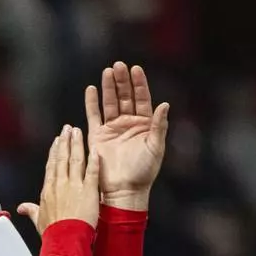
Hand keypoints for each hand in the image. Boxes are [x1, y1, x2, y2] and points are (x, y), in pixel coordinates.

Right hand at [16, 124, 99, 235]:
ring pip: (75, 159)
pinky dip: (94, 160)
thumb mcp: (37, 220)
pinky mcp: (89, 190)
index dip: (54, 152)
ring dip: (77, 144)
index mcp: (48, 190)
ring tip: (77, 132)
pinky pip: (92, 171)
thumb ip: (30, 210)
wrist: (64, 240)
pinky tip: (95, 149)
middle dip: (65, 142)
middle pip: (62, 158)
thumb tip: (22, 208)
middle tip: (67, 129)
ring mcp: (75, 186)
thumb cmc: (53, 233)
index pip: (51, 166)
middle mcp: (60, 184)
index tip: (56, 142)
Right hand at [85, 61, 168, 210]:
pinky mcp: (98, 136)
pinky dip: (91, 103)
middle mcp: (128, 124)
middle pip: (125, 97)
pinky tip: (91, 89)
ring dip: (109, 87)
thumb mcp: (155, 147)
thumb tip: (165, 104)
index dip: (139, 84)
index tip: (136, 69)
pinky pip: (93, 116)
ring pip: (110, 103)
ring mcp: (112, 129)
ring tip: (107, 71)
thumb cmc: (143, 171)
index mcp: (145, 125)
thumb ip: (159, 126)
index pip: (142, 99)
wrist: (124, 190)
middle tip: (118, 65)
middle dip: (122, 81)